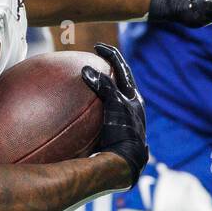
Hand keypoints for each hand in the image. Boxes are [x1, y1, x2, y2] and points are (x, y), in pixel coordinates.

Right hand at [81, 43, 147, 188]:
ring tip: (85, 83)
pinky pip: (99, 115)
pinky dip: (90, 108)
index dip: (110, 55)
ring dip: (100, 89)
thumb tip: (86, 70)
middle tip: (93, 61)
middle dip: (107, 70)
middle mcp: (130, 108)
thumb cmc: (123, 132)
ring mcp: (121, 121)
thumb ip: (103, 86)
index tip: (97, 47)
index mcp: (134, 98)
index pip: (122, 68)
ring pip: (110, 99)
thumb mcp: (115, 105)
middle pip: (119, 81)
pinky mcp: (112, 133)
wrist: (125, 163)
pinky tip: (77, 113)